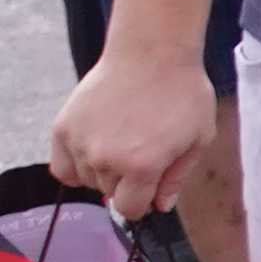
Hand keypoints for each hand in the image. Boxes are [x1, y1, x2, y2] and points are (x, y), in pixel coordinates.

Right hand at [44, 42, 216, 219]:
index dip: (142, 202)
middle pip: (110, 193)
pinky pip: (62, 167)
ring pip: (87, 180)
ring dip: (102, 170)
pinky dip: (75, 165)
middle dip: (127, 181)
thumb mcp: (198, 138)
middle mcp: (106, 159)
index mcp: (142, 166)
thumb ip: (177, 178)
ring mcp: (81, 144)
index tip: (149, 187)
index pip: (130, 209)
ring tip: (121, 140)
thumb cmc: (183, 93)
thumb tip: (160, 207)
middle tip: (141, 150)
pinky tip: (94, 150)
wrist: (152, 53)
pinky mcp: (63, 128)